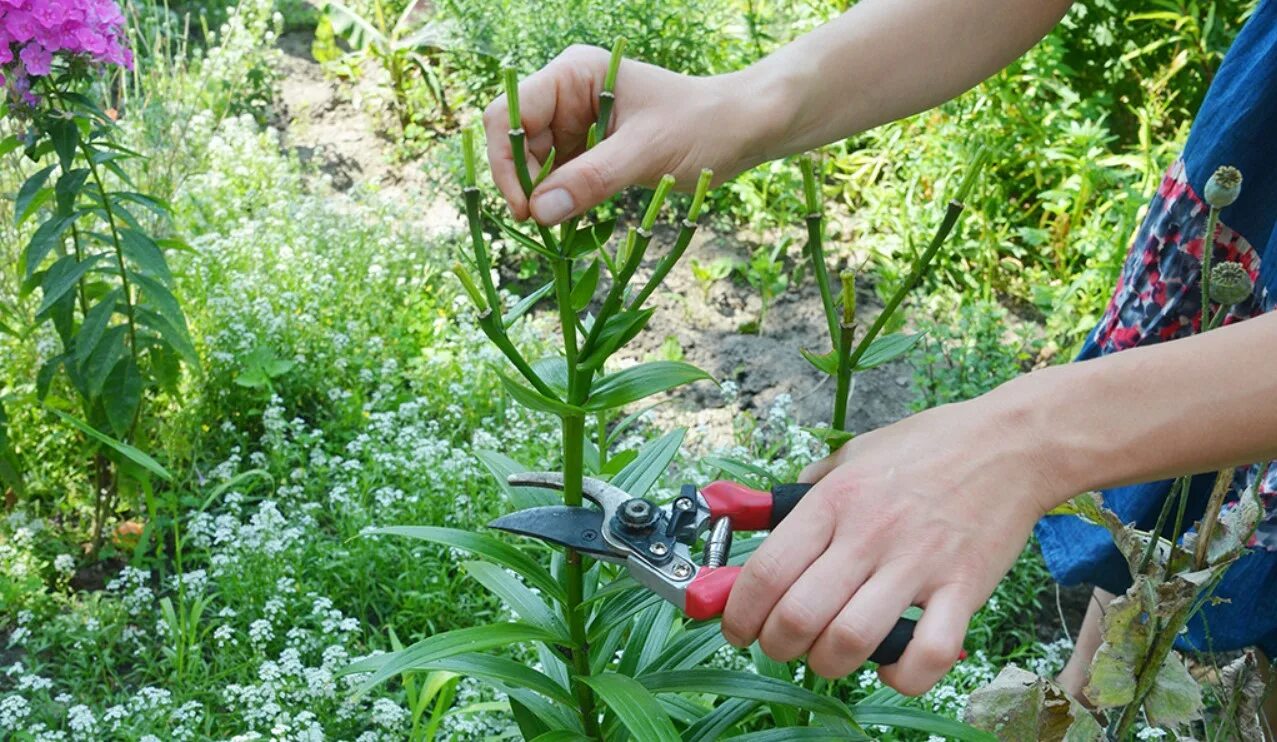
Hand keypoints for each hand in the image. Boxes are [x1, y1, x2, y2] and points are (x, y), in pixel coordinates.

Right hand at [483, 46, 766, 224]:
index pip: (511, 114)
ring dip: (545, 197)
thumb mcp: (646, 152)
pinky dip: (563, 201)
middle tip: (546, 226)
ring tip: (566, 226)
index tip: (525, 207)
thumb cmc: (701, 126)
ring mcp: (577, 122)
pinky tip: (577, 220)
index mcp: (574, 75)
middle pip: (517, 142)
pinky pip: (559, 177)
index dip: (507, 161)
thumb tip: (540, 211)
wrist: (741, 129)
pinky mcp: (590, 148)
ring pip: (534, 165)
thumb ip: (592, 179)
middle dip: (526, 184)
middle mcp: (567, 94)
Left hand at [720, 394, 1060, 694]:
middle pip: (798, 616)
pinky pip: (928, 653)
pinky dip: (902, 676)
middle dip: (776, 645)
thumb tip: (764, 515)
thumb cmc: (930, 446)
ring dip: (827, 663)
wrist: (1012, 443)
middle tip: (780, 644)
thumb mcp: (855, 452)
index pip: (766, 571)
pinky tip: (891, 667)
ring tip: (827, 656)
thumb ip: (810, 487)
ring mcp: (918, 564)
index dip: (738, 613)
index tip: (736, 628)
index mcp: (834, 501)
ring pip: (851, 640)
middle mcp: (868, 534)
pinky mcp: (964, 589)